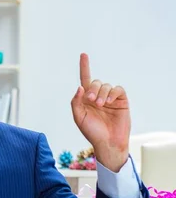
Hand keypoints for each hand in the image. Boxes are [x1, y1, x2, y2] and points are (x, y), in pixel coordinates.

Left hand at [71, 53, 130, 171]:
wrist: (108, 142)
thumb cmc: (92, 132)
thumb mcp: (79, 118)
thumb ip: (76, 102)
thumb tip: (80, 87)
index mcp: (86, 100)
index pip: (84, 80)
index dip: (84, 67)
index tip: (83, 55)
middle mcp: (98, 96)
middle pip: (94, 82)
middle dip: (92, 89)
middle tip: (91, 100)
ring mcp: (110, 98)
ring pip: (105, 85)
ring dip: (102, 93)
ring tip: (101, 105)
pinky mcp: (121, 101)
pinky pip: (117, 89)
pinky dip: (112, 92)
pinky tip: (109, 101)